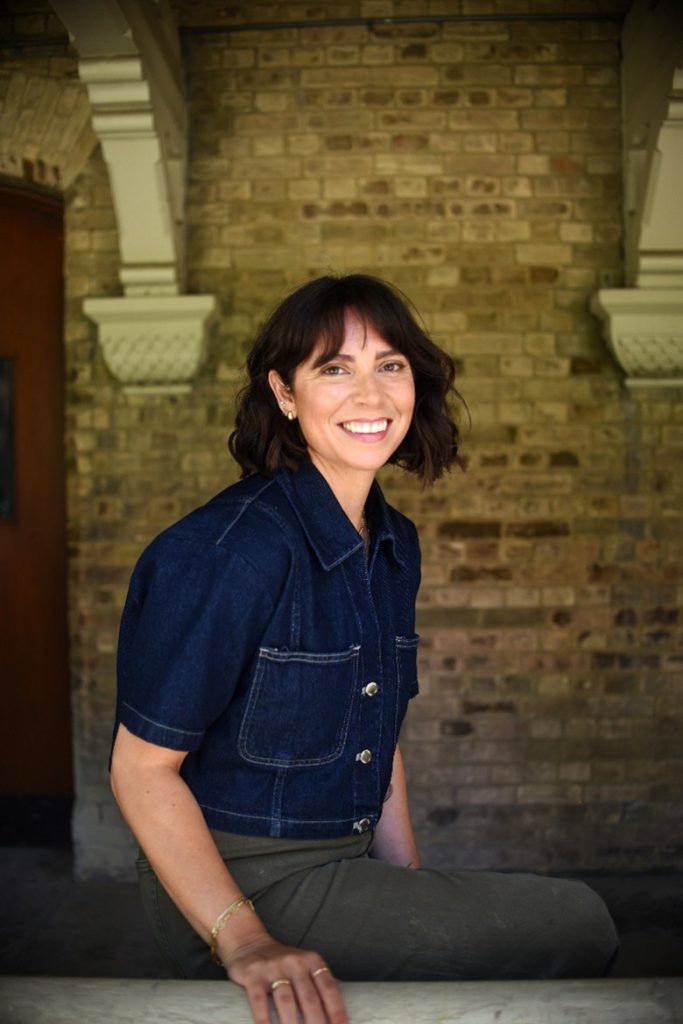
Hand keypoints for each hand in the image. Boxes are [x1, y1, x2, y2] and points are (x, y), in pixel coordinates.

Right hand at [223, 935, 348, 1023]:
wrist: (249, 943)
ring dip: (292, 1023)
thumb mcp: (305, 966)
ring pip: (286, 1000)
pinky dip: (264, 1019)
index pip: (328, 987)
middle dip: (316, 1022)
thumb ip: (320, 984)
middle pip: (309, 997)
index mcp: (312, 961)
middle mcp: (295, 962)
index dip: (336, 1009)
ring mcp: (273, 968)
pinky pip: (259, 1000)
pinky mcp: (253, 975)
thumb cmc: (283, 964)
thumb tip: (340, 1014)